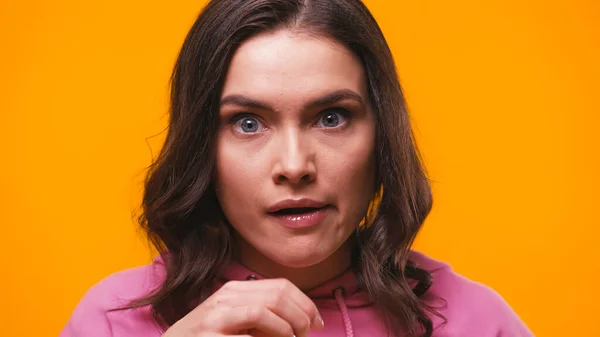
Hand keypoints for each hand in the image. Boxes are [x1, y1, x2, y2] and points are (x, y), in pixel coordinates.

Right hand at [162, 278, 323, 336]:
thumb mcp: (235, 322)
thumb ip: (263, 317)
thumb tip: (303, 321)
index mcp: (235, 289)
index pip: (281, 286)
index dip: (306, 304)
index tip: (318, 323)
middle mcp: (227, 296)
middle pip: (279, 295)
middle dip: (302, 316)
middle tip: (306, 335)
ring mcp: (217, 314)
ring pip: (268, 309)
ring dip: (289, 328)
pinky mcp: (212, 333)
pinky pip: (252, 329)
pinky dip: (274, 335)